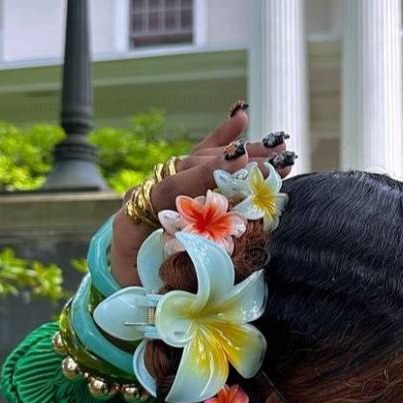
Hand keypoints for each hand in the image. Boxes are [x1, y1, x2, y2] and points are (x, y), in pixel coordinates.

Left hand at [109, 107, 293, 285]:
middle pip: (193, 168)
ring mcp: (162, 183)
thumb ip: (170, 277)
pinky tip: (240, 115)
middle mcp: (148, 192)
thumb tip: (209, 272)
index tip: (236, 161)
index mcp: (134, 217)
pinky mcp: (175, 180)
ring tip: (280, 149)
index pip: (172, 187)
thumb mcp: (147, 287)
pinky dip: (221, 136)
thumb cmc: (138, 286)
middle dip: (235, 164)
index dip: (204, 174)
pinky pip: (199, 154)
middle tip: (271, 162)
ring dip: (242, 153)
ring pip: (202, 160)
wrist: (122, 274)